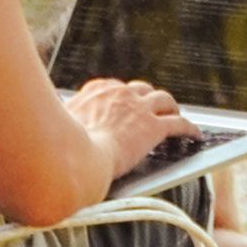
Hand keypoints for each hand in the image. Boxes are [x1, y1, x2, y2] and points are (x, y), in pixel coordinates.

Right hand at [64, 77, 195, 177]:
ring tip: (176, 114)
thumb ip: (62, 120)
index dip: (122, 97)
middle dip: (148, 98)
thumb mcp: (56, 126)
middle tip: (153, 109)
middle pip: (141, 90)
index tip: (124, 104)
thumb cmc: (59, 148)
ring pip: (164, 100)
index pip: (113, 88)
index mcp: (95, 91)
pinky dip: (189, 129)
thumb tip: (51, 123)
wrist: (74, 159)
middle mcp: (119, 93)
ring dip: (171, 107)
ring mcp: (138, 108)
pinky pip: (179, 124)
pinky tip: (196, 136)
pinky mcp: (153, 128)